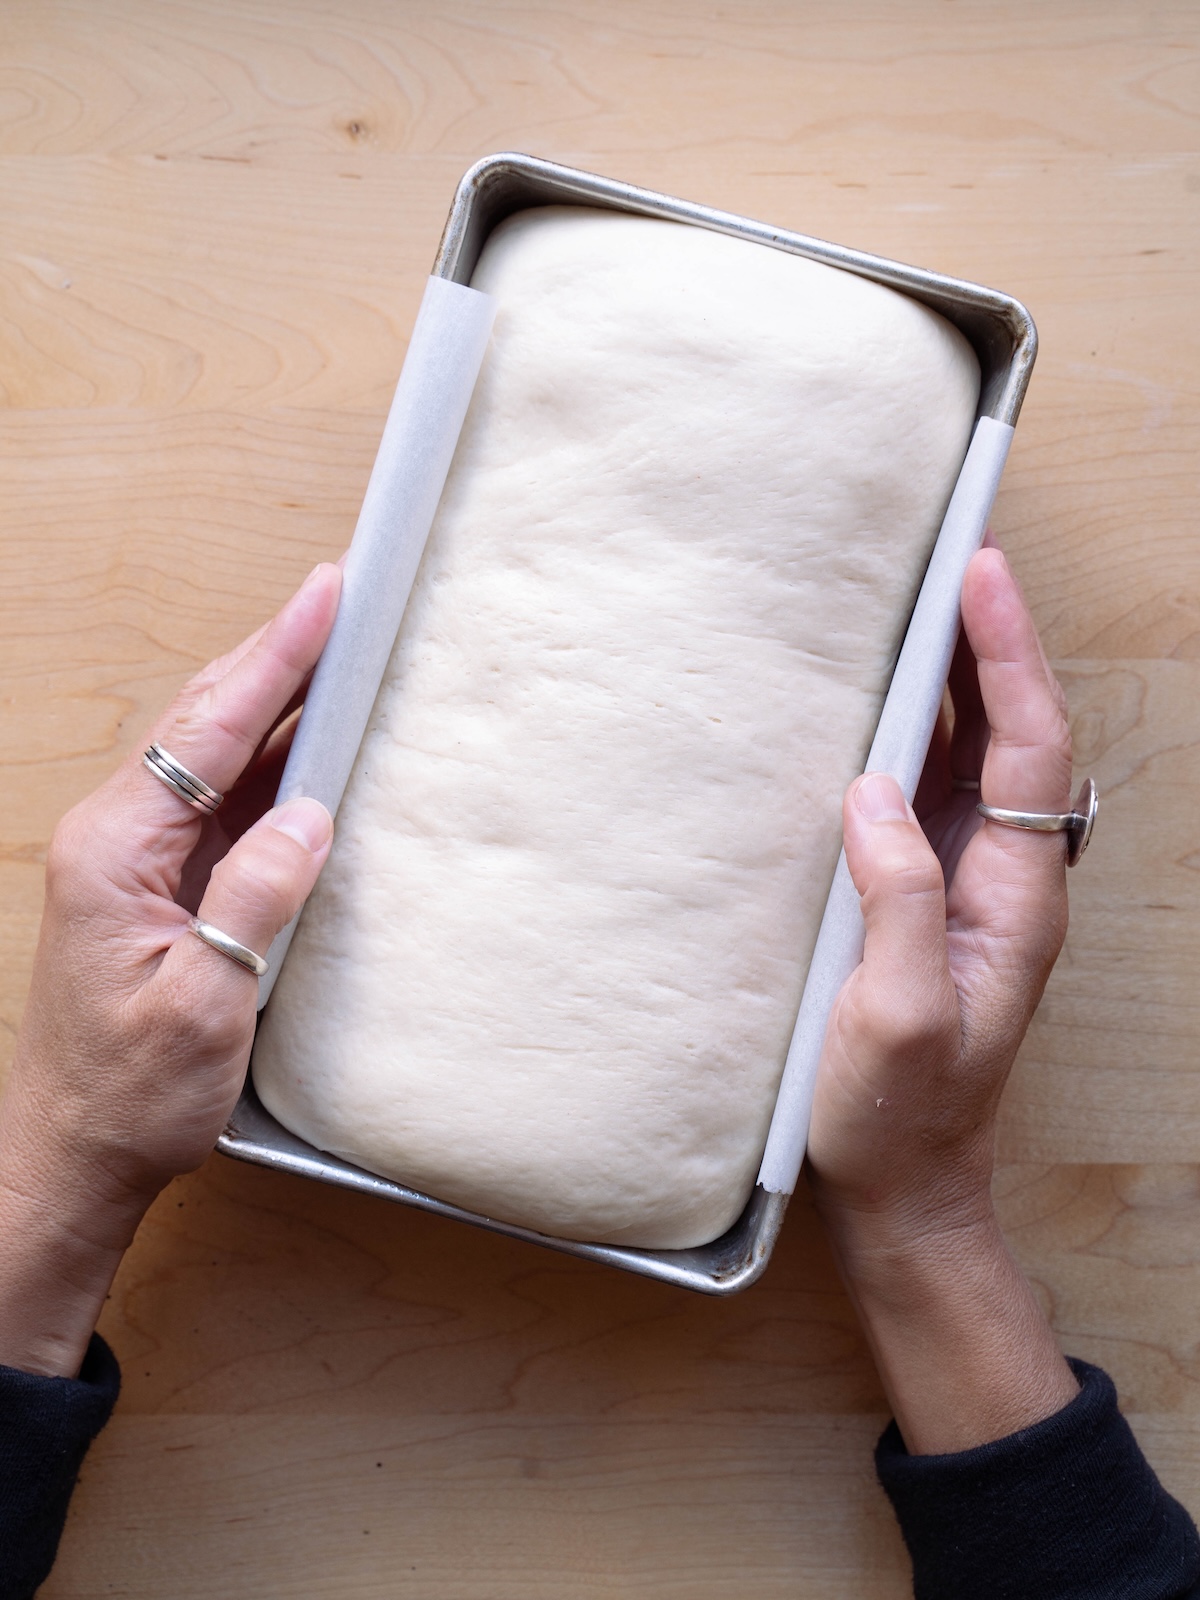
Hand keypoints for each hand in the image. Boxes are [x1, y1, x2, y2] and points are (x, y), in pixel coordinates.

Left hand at [0, 563, 340, 1375]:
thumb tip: (310, 815)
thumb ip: (254, 897)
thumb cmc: (124, 1096)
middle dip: (278, 653)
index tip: (324, 597)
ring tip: (342, 650)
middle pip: (208, 719)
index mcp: (116, 850)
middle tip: (342, 596)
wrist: (76, 1155)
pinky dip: (277, 766)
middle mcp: (120, 838)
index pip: (209, 729)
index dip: (276, 657)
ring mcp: (142, 857)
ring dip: (280, 702)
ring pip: (218, 754)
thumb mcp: (198, 1004)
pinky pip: (226, 804)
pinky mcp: (166, 883)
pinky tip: (319, 748)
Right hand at [806, 544, 1079, 1452]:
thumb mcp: (901, 1018)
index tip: (980, 578)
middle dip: (996, 643)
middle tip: (960, 560)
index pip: (1031, 751)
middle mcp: (1004, 879)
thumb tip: (872, 793)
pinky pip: (932, 793)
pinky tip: (881, 705)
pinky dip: (916, 734)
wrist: (905, 1185)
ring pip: (979, 758)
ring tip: (923, 607)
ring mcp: (966, 885)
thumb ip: (900, 901)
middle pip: (1019, 737)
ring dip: (960, 681)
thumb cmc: (902, 1115)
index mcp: (1015, 899)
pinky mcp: (925, 897)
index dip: (1008, 658)